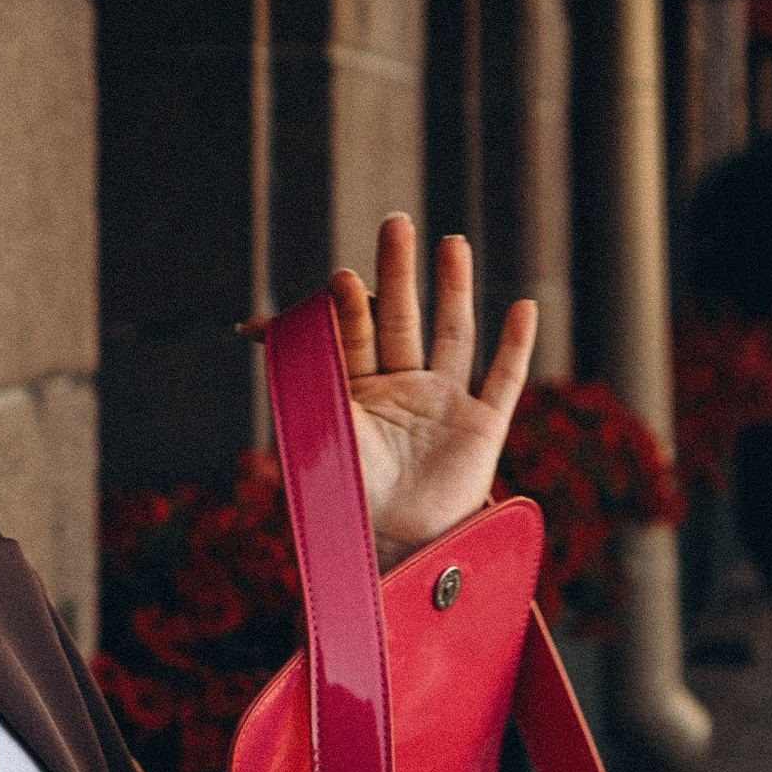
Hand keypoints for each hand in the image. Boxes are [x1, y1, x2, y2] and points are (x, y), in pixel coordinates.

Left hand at [323, 217, 537, 560]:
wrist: (396, 548)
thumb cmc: (351, 496)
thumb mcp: (319, 433)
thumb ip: (297, 381)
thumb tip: (247, 326)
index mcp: (359, 388)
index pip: (355, 334)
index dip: (349, 307)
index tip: (339, 278)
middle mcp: (404, 385)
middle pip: (402, 317)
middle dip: (398, 272)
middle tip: (394, 223)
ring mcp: (445, 402)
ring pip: (451, 334)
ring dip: (453, 290)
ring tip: (451, 243)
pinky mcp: (482, 426)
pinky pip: (502, 380)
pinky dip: (514, 345)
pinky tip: (523, 307)